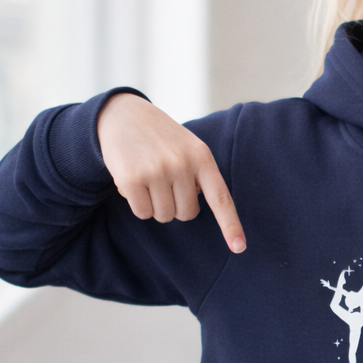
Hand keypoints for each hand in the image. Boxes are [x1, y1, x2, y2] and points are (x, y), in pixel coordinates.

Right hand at [97, 93, 245, 252]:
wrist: (123, 115)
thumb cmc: (162, 138)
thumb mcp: (189, 147)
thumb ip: (200, 176)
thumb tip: (193, 209)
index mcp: (202, 157)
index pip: (221, 198)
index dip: (230, 225)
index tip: (239, 248)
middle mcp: (182, 164)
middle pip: (186, 214)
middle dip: (175, 205)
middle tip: (164, 181)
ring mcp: (156, 171)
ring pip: (163, 216)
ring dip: (155, 205)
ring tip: (148, 177)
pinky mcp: (131, 178)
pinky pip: (142, 213)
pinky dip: (137, 204)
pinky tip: (133, 181)